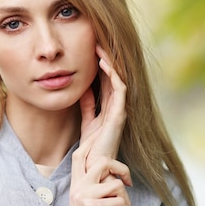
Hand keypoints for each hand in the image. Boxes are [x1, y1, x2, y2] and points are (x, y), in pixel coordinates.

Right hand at [66, 141, 133, 205]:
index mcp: (76, 185)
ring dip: (127, 199)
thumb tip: (110, 178)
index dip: (95, 142)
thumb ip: (93, 189)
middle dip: (122, 169)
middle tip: (128, 183)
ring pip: (116, 182)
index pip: (81, 153)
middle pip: (102, 160)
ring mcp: (84, 197)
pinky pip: (119, 201)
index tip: (107, 138)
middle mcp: (78, 187)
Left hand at [79, 44, 126, 169]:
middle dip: (106, 58)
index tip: (91, 49)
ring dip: (110, 62)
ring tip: (99, 47)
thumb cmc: (92, 147)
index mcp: (111, 107)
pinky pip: (119, 89)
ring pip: (118, 79)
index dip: (101, 64)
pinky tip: (103, 64)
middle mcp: (118, 106)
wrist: (95, 164)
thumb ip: (88, 105)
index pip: (108, 80)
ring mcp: (121, 110)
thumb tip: (83, 88)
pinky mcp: (119, 114)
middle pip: (114, 76)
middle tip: (97, 41)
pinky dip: (113, 75)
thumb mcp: (87, 120)